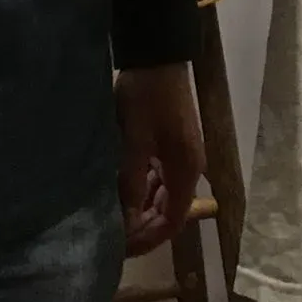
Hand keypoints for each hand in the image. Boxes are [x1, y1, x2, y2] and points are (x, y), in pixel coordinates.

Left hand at [115, 63, 205, 256]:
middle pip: (170, 209)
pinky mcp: (171, 142)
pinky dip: (142, 187)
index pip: (174, 220)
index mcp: (186, 169)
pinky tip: (120, 187)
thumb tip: (126, 219)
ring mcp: (180, 153)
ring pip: (163, 193)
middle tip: (113, 234)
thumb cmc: (146, 97)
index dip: (150, 238)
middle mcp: (189, 166)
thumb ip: (131, 180)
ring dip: (141, 206)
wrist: (157, 54)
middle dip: (143, 225)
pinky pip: (158, 175)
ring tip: (112, 213)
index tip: (123, 247)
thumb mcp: (135, 140)